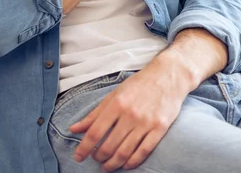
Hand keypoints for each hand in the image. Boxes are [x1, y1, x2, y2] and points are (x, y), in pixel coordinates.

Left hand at [70, 59, 187, 170]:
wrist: (167, 77)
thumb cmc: (138, 85)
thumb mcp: (114, 94)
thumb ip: (94, 114)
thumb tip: (74, 129)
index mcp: (116, 103)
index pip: (95, 131)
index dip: (84, 147)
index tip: (78, 157)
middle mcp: (130, 114)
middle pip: (109, 145)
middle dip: (99, 157)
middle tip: (95, 159)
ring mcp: (146, 122)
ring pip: (125, 152)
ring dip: (112, 163)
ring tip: (107, 166)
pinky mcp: (159, 129)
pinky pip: (143, 152)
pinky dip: (132, 162)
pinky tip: (125, 165)